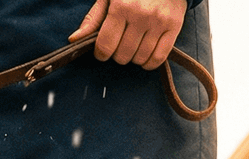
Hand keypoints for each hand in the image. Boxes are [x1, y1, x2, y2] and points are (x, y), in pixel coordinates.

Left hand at [69, 0, 187, 69]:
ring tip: (134, 43)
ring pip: (139, 59)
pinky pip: (158, 58)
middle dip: (118, 54)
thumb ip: (93, 19)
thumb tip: (74, 40)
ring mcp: (159, 21)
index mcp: (122, 6)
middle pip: (122, 56)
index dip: (101, 53)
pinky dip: (149, 63)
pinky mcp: (174, 25)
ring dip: (133, 57)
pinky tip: (145, 54)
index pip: (105, 47)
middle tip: (121, 42)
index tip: (103, 49)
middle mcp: (141, 14)